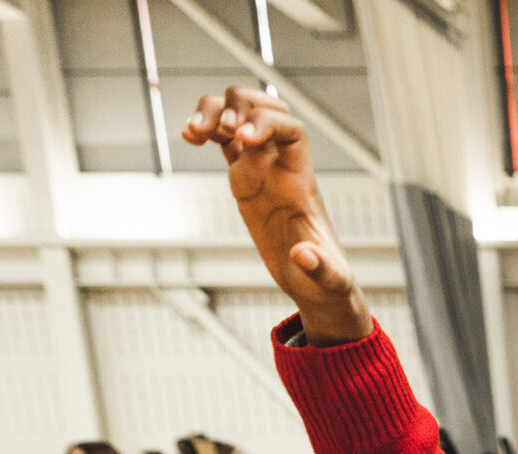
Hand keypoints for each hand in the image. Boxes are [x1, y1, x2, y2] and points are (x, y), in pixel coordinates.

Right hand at [180, 87, 371, 345]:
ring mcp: (261, 168)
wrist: (314, 282)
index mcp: (302, 182)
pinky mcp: (244, 176)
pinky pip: (224, 139)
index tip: (242, 138)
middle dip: (240, 106)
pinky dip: (205, 128)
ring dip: (215, 111)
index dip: (267, 123)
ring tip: (194, 130)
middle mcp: (281, 166)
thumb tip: (304, 256)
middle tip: (221, 130)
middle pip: (265, 107)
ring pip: (239, 116)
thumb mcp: (328, 280)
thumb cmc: (325, 279)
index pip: (291, 130)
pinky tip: (189, 136)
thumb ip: (320, 268)